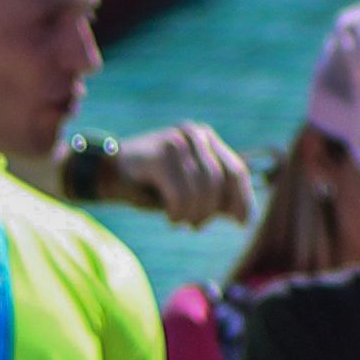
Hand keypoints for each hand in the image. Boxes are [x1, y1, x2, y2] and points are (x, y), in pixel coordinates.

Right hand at [106, 123, 253, 228]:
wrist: (113, 175)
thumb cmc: (156, 186)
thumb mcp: (193, 192)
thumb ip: (218, 198)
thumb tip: (246, 217)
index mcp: (206, 139)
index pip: (236, 172)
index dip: (242, 201)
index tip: (241, 224)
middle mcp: (194, 134)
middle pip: (218, 184)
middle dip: (210, 212)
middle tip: (196, 225)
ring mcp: (176, 141)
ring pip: (200, 192)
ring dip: (192, 216)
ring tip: (181, 219)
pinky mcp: (158, 155)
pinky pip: (180, 197)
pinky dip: (177, 214)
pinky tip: (170, 216)